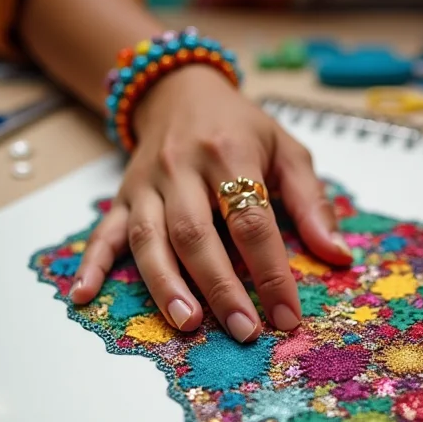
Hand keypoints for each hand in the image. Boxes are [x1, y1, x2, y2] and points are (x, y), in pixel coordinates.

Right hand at [71, 65, 351, 340]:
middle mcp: (183, 168)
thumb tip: (340, 256)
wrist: (179, 90)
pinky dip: (92, 264)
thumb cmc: (240, 127)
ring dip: (165, 284)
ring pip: (150, 238)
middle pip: (197, 234)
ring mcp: (147, 183)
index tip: (286, 316)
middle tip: (244, 331)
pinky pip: (102, 231)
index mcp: (231, 153)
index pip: (252, 221)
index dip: (271, 272)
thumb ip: (311, 203)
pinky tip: (83, 295)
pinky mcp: (123, 196)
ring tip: (187, 323)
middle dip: (221, 287)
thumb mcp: (286, 150)